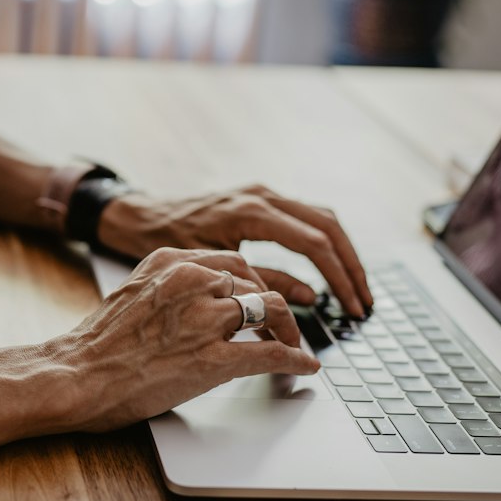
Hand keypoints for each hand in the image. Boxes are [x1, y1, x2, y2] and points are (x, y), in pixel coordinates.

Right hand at [57, 247, 319, 432]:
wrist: (77, 375)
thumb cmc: (98, 344)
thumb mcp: (133, 292)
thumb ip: (169, 287)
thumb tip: (200, 300)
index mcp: (171, 261)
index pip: (231, 262)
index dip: (253, 283)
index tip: (261, 298)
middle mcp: (191, 281)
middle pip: (255, 283)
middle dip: (273, 306)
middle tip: (281, 325)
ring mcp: (204, 318)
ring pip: (271, 308)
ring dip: (288, 329)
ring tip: (292, 343)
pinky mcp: (212, 357)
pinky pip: (270, 352)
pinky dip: (294, 359)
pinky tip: (303, 366)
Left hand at [97, 183, 372, 318]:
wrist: (138, 216)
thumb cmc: (164, 243)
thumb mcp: (212, 268)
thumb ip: (260, 282)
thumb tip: (308, 296)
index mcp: (251, 212)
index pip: (314, 243)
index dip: (338, 277)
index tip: (351, 306)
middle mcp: (262, 196)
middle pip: (328, 225)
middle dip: (351, 266)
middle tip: (363, 301)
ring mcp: (263, 193)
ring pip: (322, 217)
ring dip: (343, 253)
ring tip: (355, 288)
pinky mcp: (260, 199)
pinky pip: (305, 216)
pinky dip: (325, 242)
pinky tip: (331, 267)